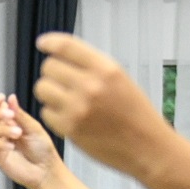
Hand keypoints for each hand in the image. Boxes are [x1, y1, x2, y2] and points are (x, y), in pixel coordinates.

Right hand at [0, 93, 63, 188]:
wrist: (45, 169)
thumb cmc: (42, 149)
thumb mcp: (33, 127)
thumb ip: (20, 114)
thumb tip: (10, 97)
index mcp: (9, 120)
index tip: (1, 98)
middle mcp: (0, 130)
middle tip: (10, 115)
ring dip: (2, 129)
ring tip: (18, 133)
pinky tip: (11, 145)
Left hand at [32, 32, 172, 178]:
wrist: (146, 146)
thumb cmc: (135, 113)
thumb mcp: (120, 79)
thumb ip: (92, 67)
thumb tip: (60, 55)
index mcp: (105, 68)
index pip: (66, 46)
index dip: (50, 42)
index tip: (43, 44)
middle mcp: (90, 85)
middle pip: (49, 67)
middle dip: (52, 73)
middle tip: (62, 83)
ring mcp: (78, 108)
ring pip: (42, 89)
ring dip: (49, 93)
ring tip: (64, 100)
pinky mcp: (70, 129)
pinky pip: (46, 112)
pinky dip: (53, 114)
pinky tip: (68, 117)